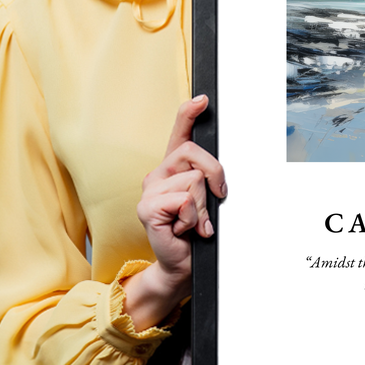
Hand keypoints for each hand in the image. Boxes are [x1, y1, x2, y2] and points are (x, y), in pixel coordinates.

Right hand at [122, 95, 226, 329]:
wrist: (182, 264)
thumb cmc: (195, 231)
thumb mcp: (206, 199)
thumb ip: (208, 180)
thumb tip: (217, 172)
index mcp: (173, 168)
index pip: (179, 133)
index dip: (189, 113)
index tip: (203, 99)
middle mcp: (158, 174)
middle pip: (194, 153)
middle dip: (215, 175)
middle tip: (216, 198)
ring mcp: (150, 190)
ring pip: (194, 180)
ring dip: (203, 206)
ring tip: (194, 222)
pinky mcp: (147, 208)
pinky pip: (184, 200)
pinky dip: (193, 218)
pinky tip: (184, 229)